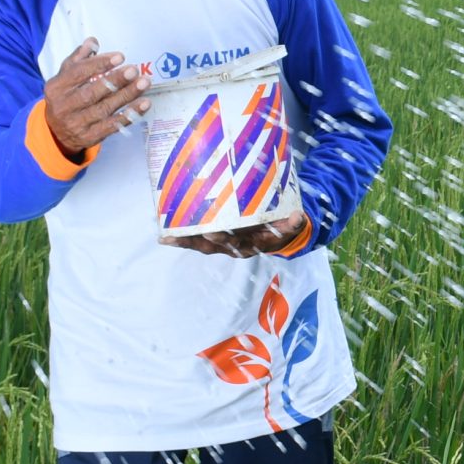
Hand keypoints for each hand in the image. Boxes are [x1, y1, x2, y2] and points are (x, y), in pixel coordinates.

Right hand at [43, 37, 150, 159]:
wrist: (56, 132)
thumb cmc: (65, 97)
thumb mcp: (65, 76)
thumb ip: (78, 58)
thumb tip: (93, 41)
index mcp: (57, 87)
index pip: (78, 73)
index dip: (99, 64)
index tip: (119, 57)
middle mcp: (65, 106)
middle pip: (91, 93)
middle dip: (114, 81)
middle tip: (133, 70)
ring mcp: (77, 123)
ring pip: (104, 109)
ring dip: (126, 96)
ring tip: (144, 83)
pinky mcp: (90, 137)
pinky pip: (112, 126)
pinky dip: (129, 115)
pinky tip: (143, 104)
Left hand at [165, 214, 310, 258]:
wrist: (281, 235)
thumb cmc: (283, 228)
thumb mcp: (291, 227)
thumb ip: (293, 224)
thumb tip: (299, 217)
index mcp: (250, 244)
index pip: (234, 243)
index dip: (221, 239)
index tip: (211, 233)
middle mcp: (234, 247)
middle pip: (210, 246)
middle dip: (193, 241)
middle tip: (174, 236)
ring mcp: (225, 243)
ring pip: (201, 244)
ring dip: (183, 240)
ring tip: (165, 237)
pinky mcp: (218, 238)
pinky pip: (199, 238)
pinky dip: (184, 237)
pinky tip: (166, 233)